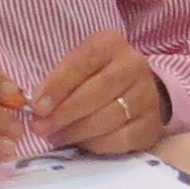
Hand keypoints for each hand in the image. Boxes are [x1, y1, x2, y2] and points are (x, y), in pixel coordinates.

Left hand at [34, 31, 168, 154]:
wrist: (136, 92)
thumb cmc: (95, 78)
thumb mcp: (77, 69)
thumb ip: (58, 83)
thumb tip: (37, 109)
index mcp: (111, 44)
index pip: (83, 61)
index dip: (58, 85)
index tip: (38, 107)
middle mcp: (134, 65)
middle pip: (98, 90)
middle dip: (65, 113)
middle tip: (42, 128)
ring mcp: (147, 95)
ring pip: (110, 117)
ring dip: (77, 131)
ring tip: (56, 137)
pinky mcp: (152, 124)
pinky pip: (122, 138)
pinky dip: (97, 144)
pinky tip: (81, 143)